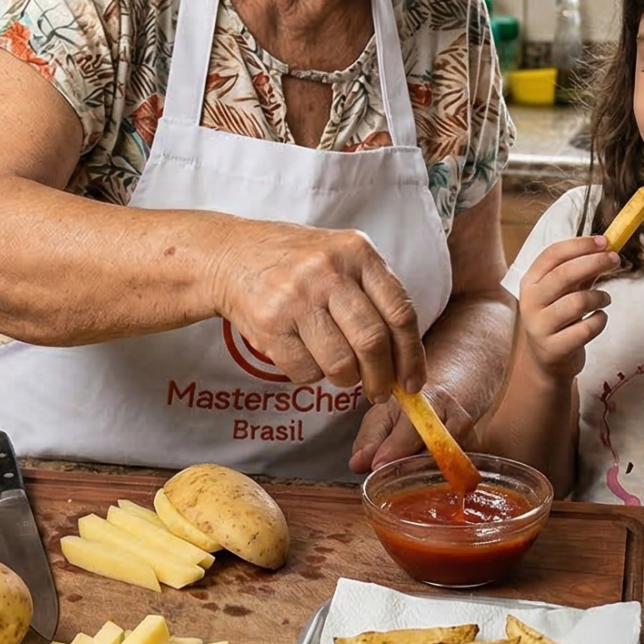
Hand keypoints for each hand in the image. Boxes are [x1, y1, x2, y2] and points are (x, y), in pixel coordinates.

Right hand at [208, 221, 426, 398]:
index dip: (411, 356)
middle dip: (381, 378)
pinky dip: (312, 376)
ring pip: (340, 364)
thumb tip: (404, 359)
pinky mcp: (269, 325)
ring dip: (346, 379)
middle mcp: (328, 272)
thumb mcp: (341, 256)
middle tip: (380, 391)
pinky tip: (307, 357)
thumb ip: (374, 294)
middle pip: (372, 342)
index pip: (400, 312)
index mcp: (356, 252)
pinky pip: (306, 372)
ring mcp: (296, 298)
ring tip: (341, 372)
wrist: (231, 254)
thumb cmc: (296, 261)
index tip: (413, 381)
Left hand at [349, 382, 477, 474]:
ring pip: (446, 467)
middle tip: (388, 482)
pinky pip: (456, 475)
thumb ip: (370, 439)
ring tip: (405, 484)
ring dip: (423, 478)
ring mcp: (471, 438)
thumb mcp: (384, 415)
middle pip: (433, 451)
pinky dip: (438, 482)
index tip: (377, 465)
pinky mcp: (476, 457)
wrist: (446, 402)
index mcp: (430, 399)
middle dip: (407, 469)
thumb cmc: (409, 410)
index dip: (395, 448)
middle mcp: (456, 417)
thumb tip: (358, 463)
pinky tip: (424, 485)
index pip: (413, 427)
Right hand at [516, 235, 618, 381]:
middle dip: (595, 262)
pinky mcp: (554, 348)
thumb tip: (605, 248)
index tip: (605, 241)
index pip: (552, 254)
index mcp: (530, 282)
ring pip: (578, 301)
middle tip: (615, 260)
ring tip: (605, 299)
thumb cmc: (559, 320)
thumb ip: (580, 272)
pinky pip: (587, 328)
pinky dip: (600, 320)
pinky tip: (599, 319)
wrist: (547, 362)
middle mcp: (531, 302)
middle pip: (564, 274)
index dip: (580, 245)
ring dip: (600, 296)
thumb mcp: (564, 293)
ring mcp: (540, 326)